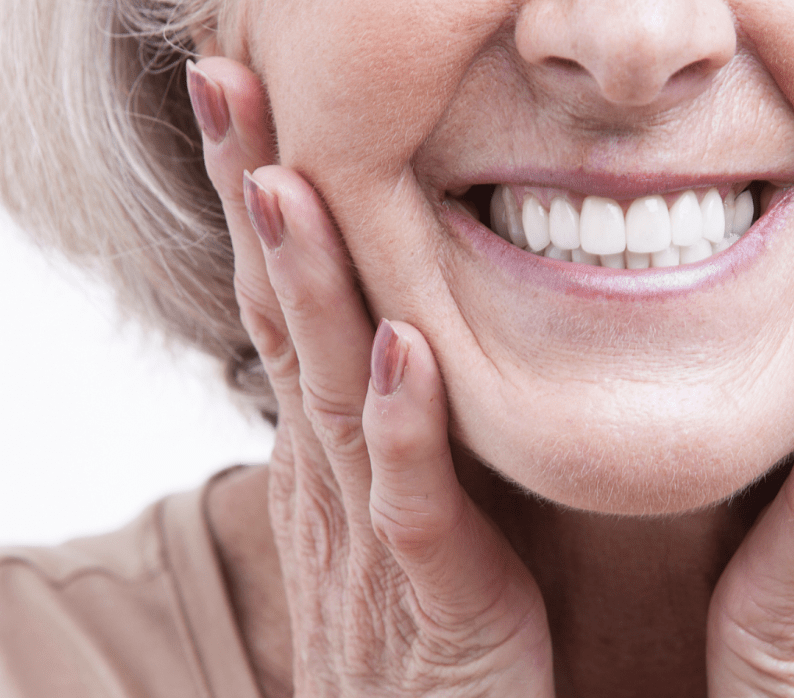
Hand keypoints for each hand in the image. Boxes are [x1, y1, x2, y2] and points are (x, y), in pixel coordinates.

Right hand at [188, 57, 554, 696]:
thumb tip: (395, 329)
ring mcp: (373, 532)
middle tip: (225, 82)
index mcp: (332, 448)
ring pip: (332, 390)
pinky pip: (413, 503)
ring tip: (287, 181)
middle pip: (284, 316)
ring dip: (309, 284)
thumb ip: (393, 421)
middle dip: (256, 197)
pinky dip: (404, 425)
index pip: (285, 301)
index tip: (247, 95)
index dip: (264, 197)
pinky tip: (401, 350)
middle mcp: (333, 476)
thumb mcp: (395, 503)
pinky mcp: (435, 593)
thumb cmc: (429, 623)